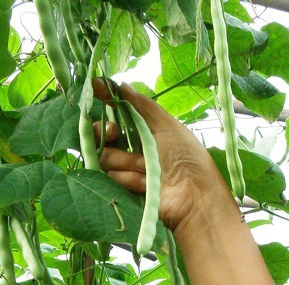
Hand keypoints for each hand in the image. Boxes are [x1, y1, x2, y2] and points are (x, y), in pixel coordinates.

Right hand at [94, 81, 231, 236]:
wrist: (192, 196)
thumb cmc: (186, 158)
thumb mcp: (167, 125)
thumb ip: (142, 105)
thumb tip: (120, 84)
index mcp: (145, 130)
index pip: (118, 111)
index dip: (105, 98)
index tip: (96, 87)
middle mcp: (133, 147)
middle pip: (101, 133)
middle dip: (104, 130)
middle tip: (114, 131)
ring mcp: (127, 169)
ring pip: (105, 155)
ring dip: (125, 160)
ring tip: (145, 168)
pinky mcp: (123, 189)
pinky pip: (110, 177)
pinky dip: (128, 178)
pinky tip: (144, 183)